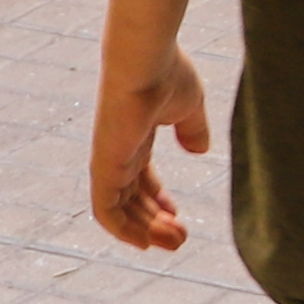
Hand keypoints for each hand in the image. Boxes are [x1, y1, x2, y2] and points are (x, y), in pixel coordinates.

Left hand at [89, 42, 211, 250]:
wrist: (146, 60)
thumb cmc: (167, 75)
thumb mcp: (190, 106)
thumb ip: (193, 129)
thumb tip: (199, 151)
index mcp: (136, 138)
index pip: (139, 179)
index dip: (157, 201)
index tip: (178, 217)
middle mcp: (119, 152)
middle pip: (130, 199)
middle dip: (154, 222)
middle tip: (180, 240)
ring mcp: (109, 160)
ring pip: (120, 210)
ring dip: (145, 231)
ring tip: (173, 243)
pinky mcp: (104, 166)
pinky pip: (106, 209)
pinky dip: (122, 230)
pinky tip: (144, 242)